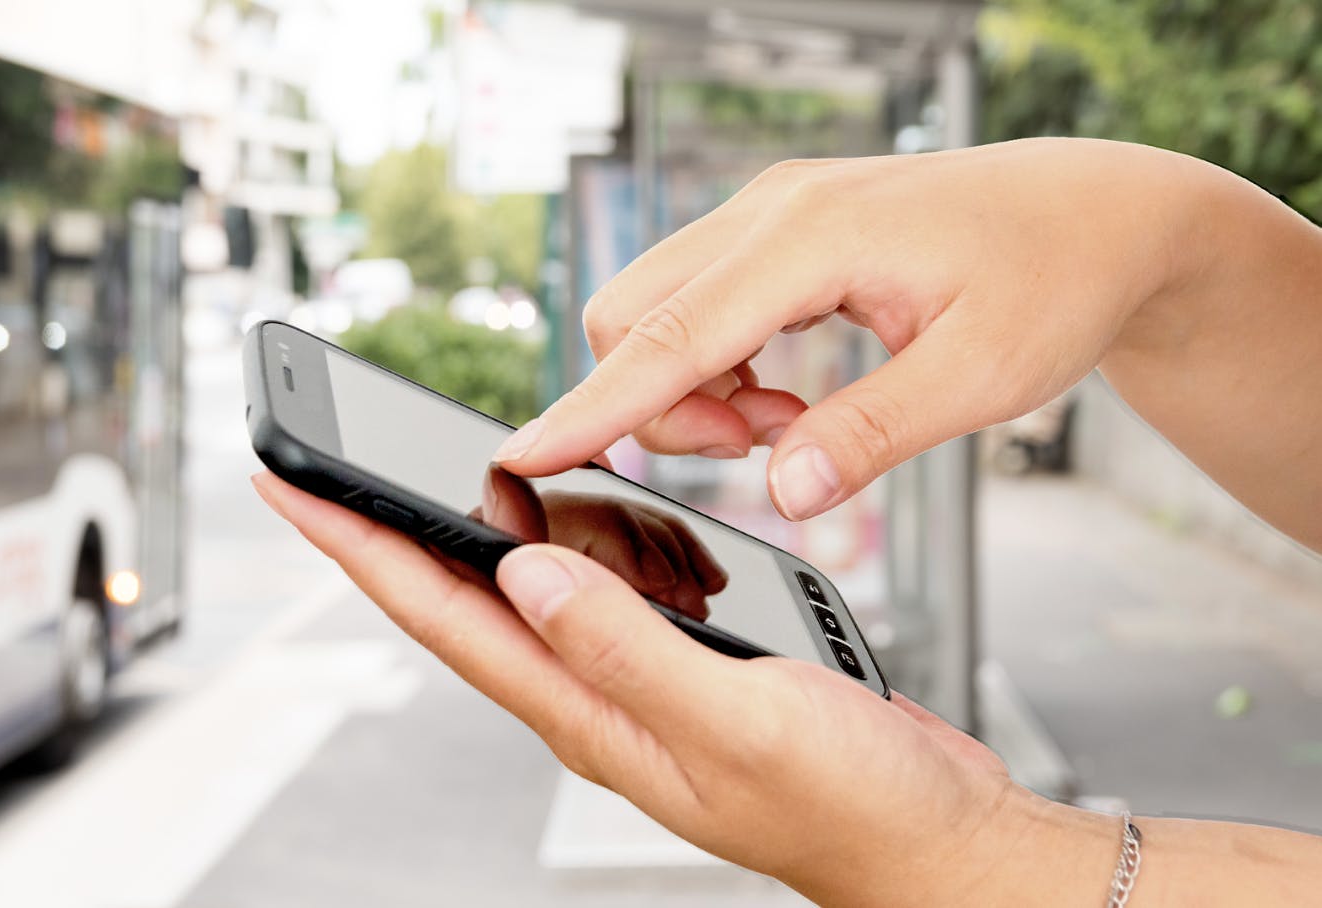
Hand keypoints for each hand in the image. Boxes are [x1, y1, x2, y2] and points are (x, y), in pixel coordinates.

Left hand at [253, 472, 1118, 904]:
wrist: (930, 837)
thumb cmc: (849, 802)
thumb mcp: (735, 716)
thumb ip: (626, 646)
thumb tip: (521, 570)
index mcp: (584, 714)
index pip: (439, 615)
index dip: (356, 546)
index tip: (290, 485)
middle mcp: (591, 698)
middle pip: (465, 595)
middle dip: (399, 521)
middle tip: (347, 449)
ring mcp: (634, 684)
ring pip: (542, 583)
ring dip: (521, 524)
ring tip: (524, 478)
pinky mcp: (680, 666)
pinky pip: (614, 591)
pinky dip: (609, 543)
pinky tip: (628, 525)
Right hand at [490, 138, 1223, 520]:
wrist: (1098, 212)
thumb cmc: (1054, 280)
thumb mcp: (981, 377)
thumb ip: (872, 436)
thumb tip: (781, 494)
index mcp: (812, 239)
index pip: (669, 336)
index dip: (590, 406)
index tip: (522, 457)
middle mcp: (770, 212)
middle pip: (634, 318)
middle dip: (661, 406)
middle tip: (762, 449)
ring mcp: (769, 213)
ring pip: (657, 312)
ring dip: (691, 389)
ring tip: (787, 426)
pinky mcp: (777, 230)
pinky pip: (697, 303)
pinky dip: (715, 366)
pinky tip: (787, 396)